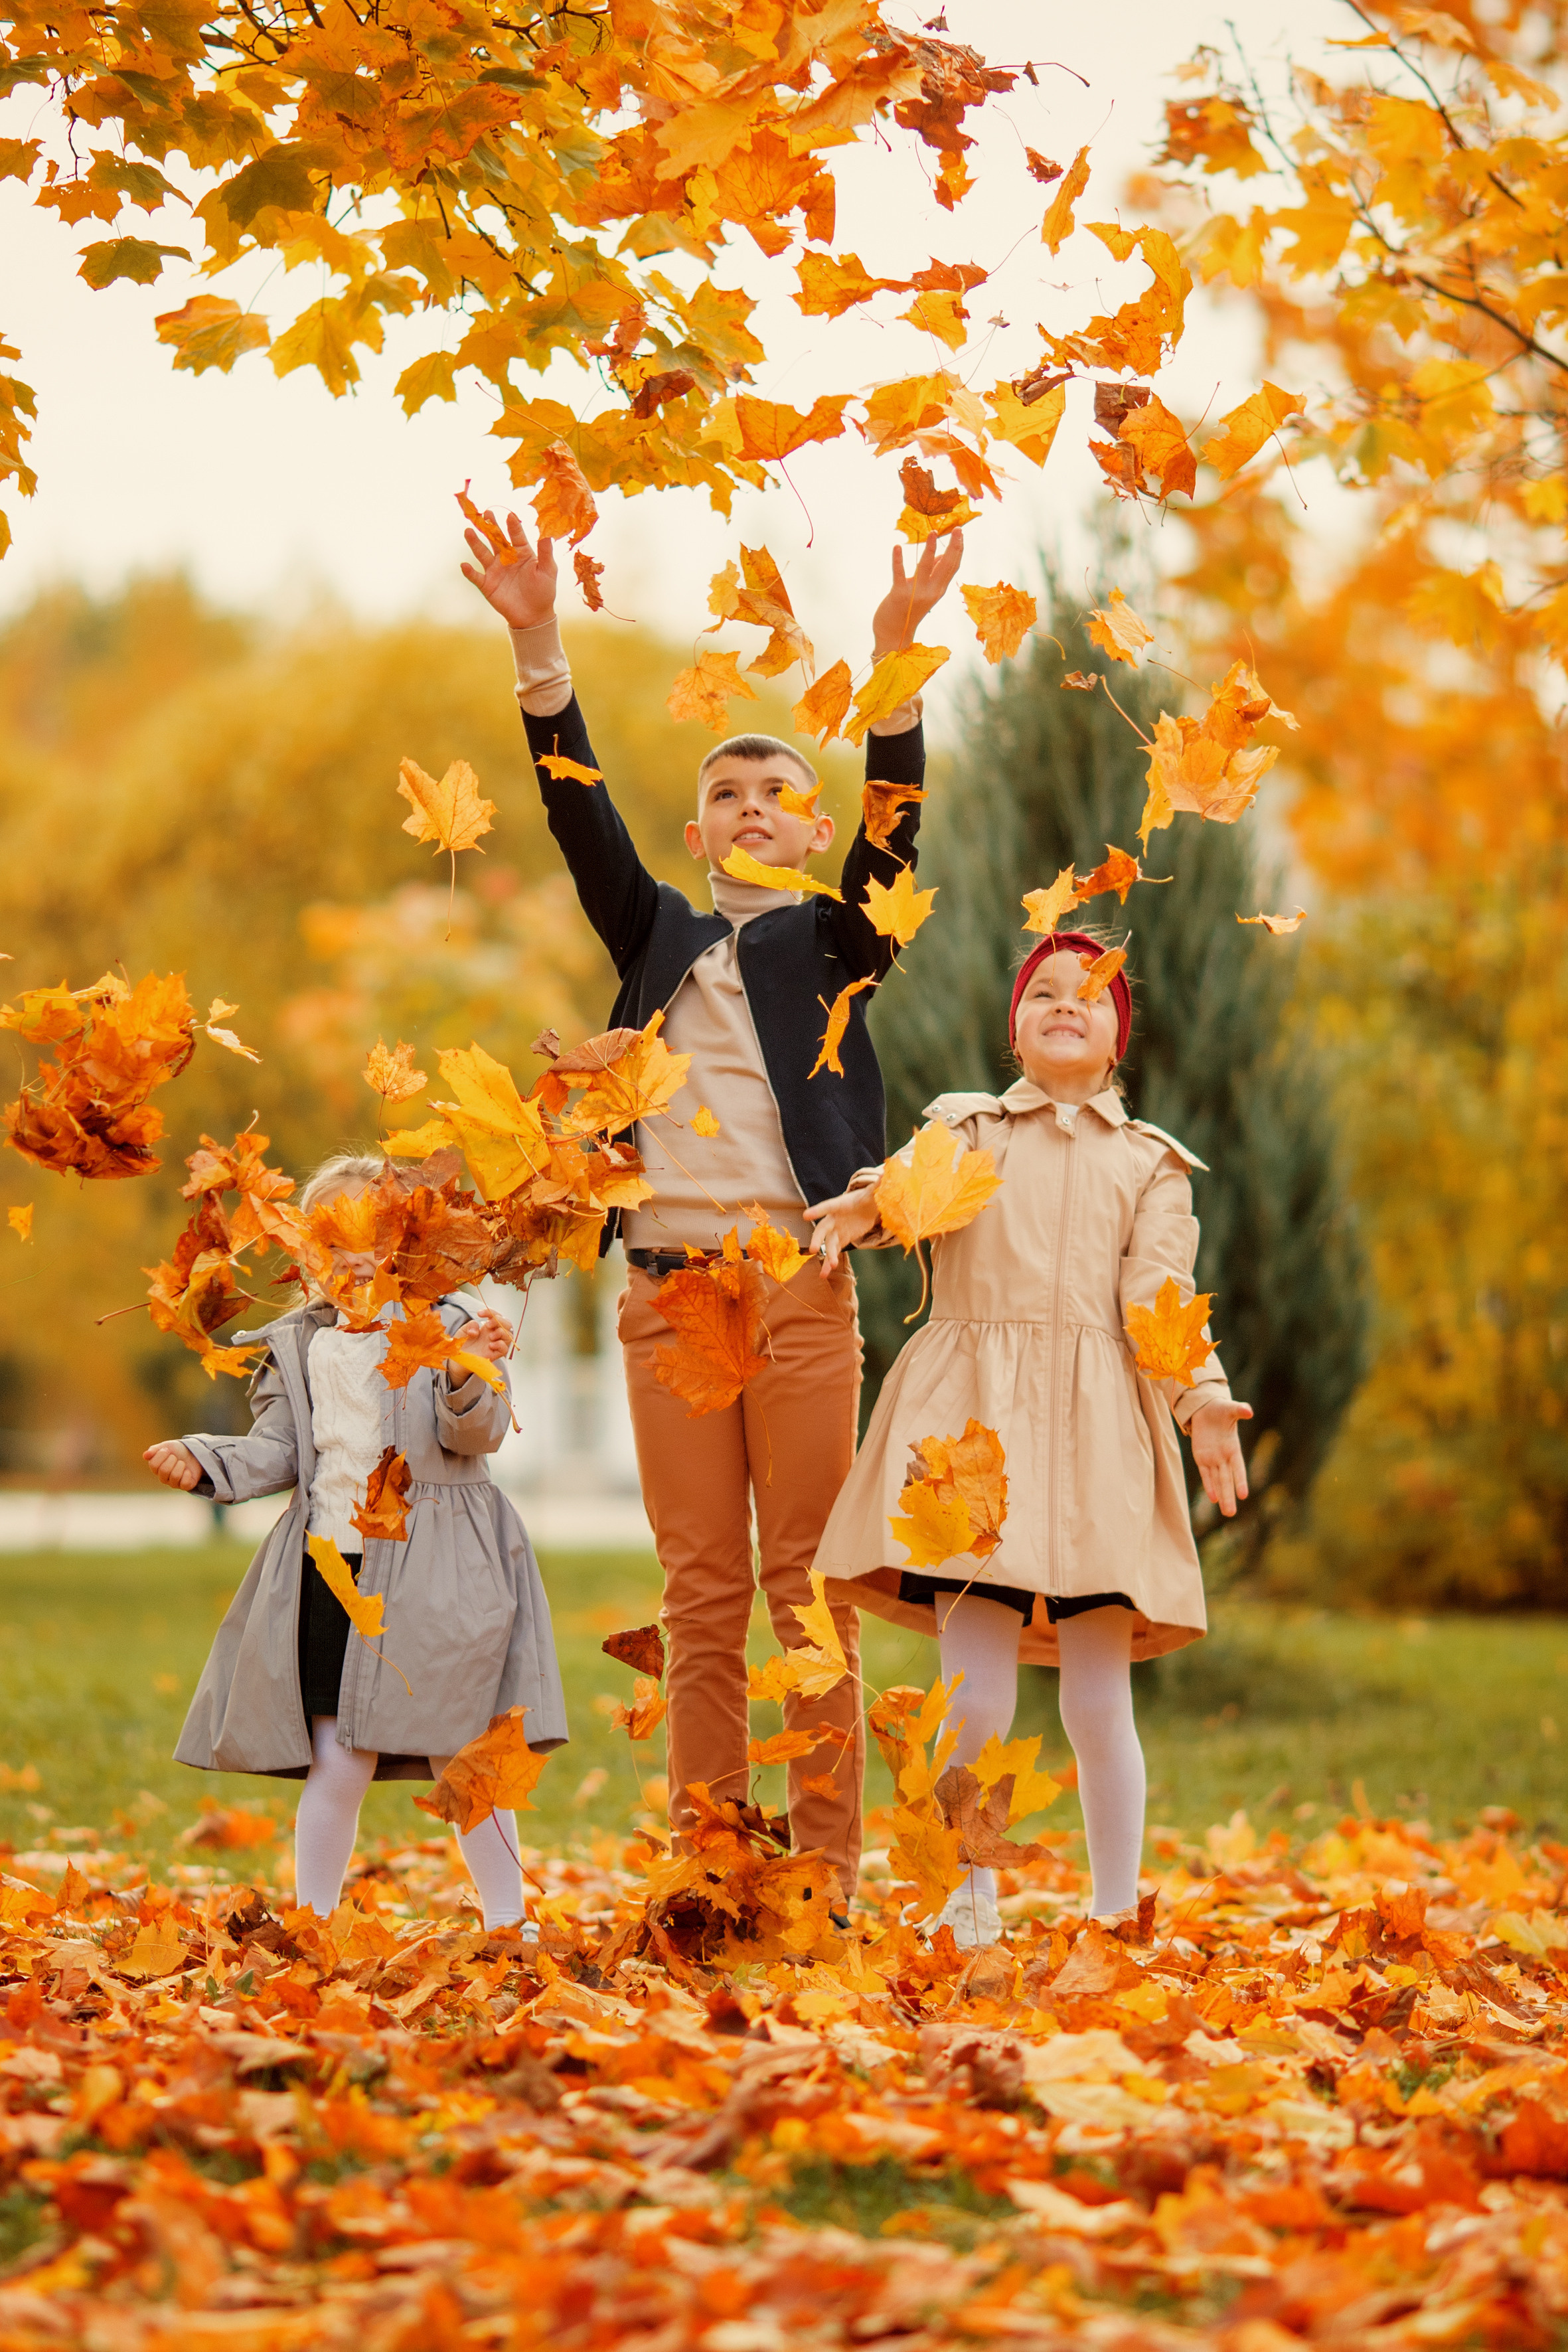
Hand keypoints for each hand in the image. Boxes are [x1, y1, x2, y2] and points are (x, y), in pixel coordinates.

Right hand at [144, 1440, 202, 1491]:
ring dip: (181, 1465)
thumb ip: (154, 1450)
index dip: (161, 1455)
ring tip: (182, 1463)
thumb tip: (145, 1455)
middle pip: (164, 1470)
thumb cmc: (177, 1450)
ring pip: (174, 1476)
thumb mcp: (165, 1446)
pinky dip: (187, 1475)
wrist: (193, 1452)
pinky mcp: (185, 1486)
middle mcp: (163, 1478)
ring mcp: (174, 1483)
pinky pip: (184, 1483)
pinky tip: (188, 1471)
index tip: (167, 1450)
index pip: (153, 1465)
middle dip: (172, 1459)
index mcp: (156, 1469)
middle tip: (176, 1457)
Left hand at [454, 1307, 512, 1362]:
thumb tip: (476, 1331)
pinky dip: (500, 1344)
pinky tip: (490, 1345)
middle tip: (487, 1325)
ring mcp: (494, 1345)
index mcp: (488, 1327)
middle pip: (507, 1324)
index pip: (496, 1316)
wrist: (457, 1358)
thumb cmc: (461, 1344)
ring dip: (501, 1332)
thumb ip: (470, 1325)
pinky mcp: (493, 1355)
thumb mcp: (463, 1331)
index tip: (479, 1313)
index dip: (490, 1312)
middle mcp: (493, 1335)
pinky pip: (505, 1349)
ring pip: (509, 1336)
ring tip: (490, 1336)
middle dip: (499, 1320)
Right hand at [459, 508, 557, 631]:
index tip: (510, 516)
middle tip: (485, 513)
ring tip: (468, 531)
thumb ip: (546, 553)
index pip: (516, 535)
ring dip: (475, 543)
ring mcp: (495, 570)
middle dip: (490, 527)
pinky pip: (476, 577)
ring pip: (482, 553)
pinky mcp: (487, 585)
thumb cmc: (544, 592)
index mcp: (521, 552)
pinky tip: (464, 565)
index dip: (513, 526)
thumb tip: (548, 533)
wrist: (534, 616)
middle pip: (495, 539)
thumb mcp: (548, 571)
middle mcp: (506, 558)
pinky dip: (469, 572)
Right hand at [804, 1185, 880, 1274]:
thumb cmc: (868, 1197)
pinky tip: (826, 1274)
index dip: (817, 1211)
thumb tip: (887, 1174)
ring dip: (827, 1256)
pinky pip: (833, 1252)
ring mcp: (836, 1231)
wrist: (867, 1207)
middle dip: (817, 1239)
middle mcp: (834, 1218)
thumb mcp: (873, 1193)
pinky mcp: (841, 1240)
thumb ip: (878, 1186)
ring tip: (827, 1270)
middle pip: (822, 1229)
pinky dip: (829, 1262)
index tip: (805, 1215)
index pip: (828, 1206)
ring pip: (828, 1244)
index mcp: (840, 1204)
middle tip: (813, 1249)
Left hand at [871, 532, 964, 655]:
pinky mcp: (899, 594)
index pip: (953, 567)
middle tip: (957, 528)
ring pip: (925, 567)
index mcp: (938, 590)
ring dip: (929, 549)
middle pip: (945, 566)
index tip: (960, 533)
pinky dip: (897, 560)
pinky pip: (899, 574)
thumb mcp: (924, 591)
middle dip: (952, 546)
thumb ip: (933, 573)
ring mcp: (916, 593)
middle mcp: (931, 592)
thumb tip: (942, 555)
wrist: (894, 634)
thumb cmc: (907, 609)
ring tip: (932, 533)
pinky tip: (897, 547)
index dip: (957, 549)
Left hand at [1187, 1400, 1252, 1518]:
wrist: (1206, 1409)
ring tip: (1226, 1512)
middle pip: (1227, 1480)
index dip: (1240, 1481)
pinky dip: (1208, 1485)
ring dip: (1221, 1496)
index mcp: (1233, 1448)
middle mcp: (1224, 1457)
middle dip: (1229, 1496)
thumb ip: (1239, 1410)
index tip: (1244, 1495)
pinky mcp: (1201, 1458)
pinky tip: (1213, 1498)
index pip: (1237, 1468)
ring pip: (1217, 1481)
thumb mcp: (1230, 1409)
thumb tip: (1248, 1410)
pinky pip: (1205, 1474)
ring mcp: (1213, 1459)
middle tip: (1231, 1513)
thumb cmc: (1221, 1409)